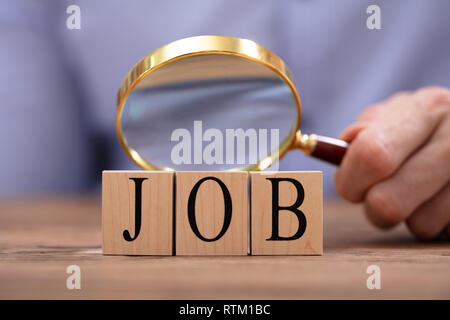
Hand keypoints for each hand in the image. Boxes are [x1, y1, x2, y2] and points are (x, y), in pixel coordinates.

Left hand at [334, 87, 449, 239]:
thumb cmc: (425, 128)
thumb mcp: (397, 115)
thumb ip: (367, 129)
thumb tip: (348, 141)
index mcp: (428, 108)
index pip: (372, 156)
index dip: (350, 181)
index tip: (349, 186)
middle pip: (388, 202)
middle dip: (372, 208)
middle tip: (377, 199)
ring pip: (419, 225)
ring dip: (410, 218)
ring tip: (422, 194)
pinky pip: (446, 232)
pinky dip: (438, 224)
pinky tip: (443, 201)